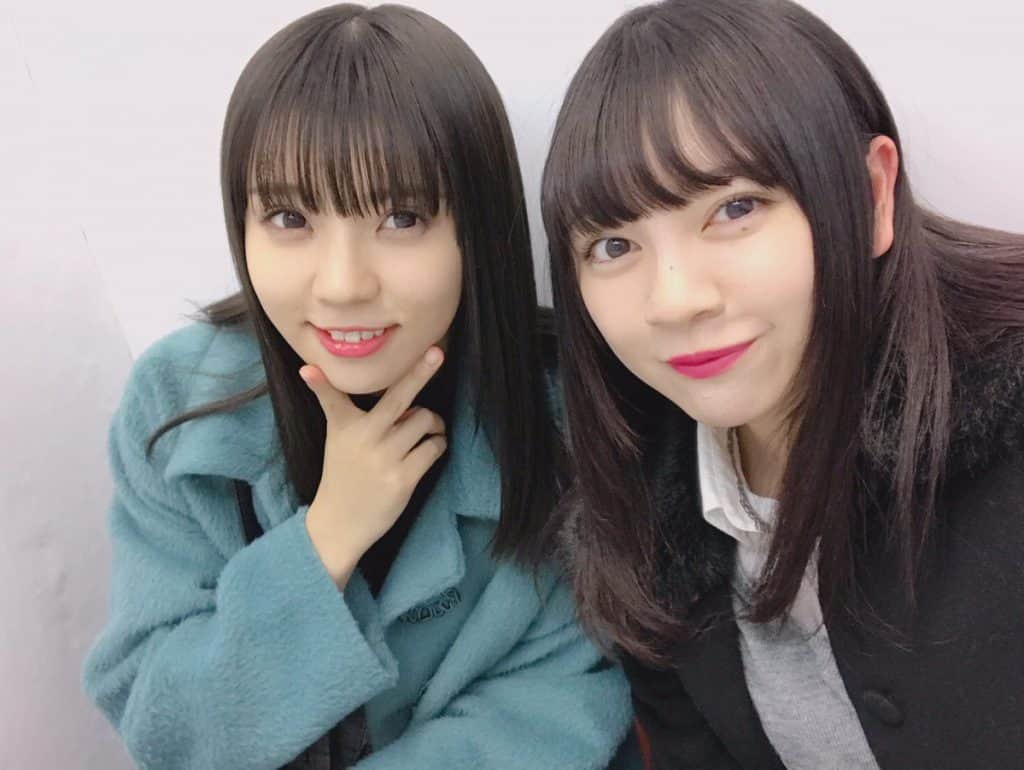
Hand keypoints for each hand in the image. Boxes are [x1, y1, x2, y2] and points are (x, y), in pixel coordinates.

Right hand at [301, 347, 447, 587]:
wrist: (340, 523)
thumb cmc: (344, 474)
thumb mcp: (338, 438)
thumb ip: (354, 412)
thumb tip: (378, 392)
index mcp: (344, 425)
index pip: (332, 398)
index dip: (319, 383)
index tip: (308, 369)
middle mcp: (364, 438)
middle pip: (400, 398)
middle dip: (420, 372)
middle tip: (437, 353)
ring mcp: (385, 458)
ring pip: (425, 421)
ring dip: (434, 423)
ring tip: (427, 430)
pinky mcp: (403, 479)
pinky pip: (433, 447)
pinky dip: (438, 444)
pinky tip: (430, 448)